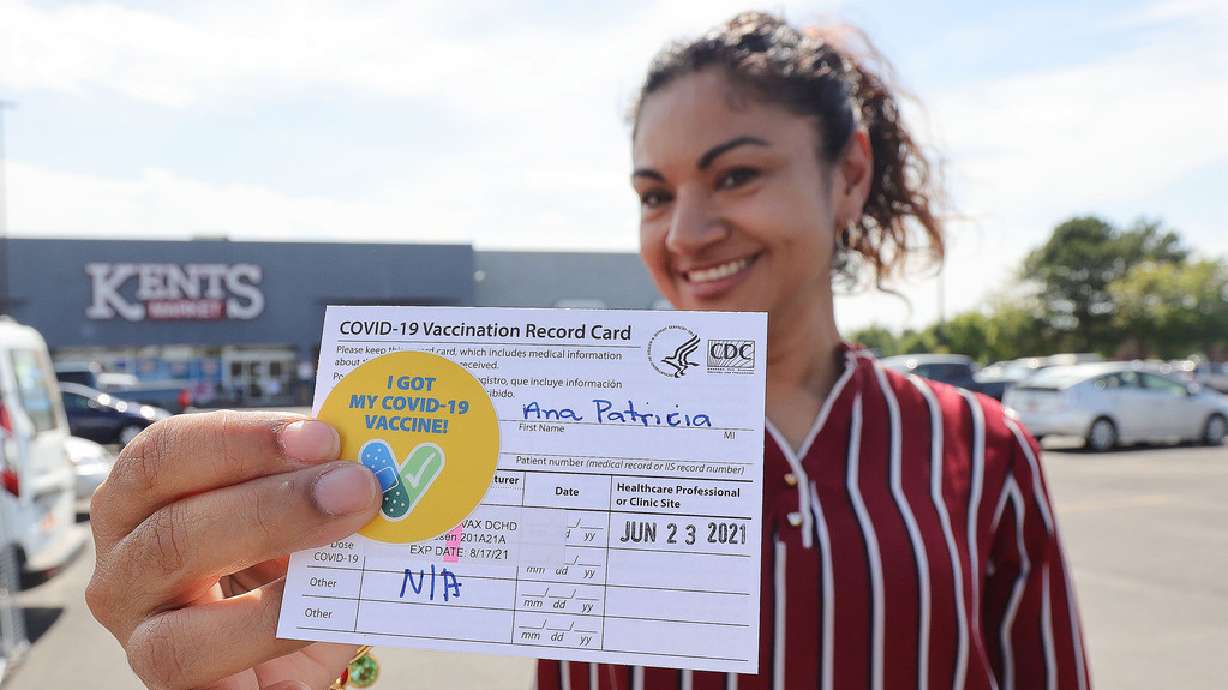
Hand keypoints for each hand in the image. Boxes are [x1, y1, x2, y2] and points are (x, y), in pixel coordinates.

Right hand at [87, 411, 380, 689]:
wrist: (276, 671)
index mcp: (142, 499)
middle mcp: (124, 562)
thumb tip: (367, 458)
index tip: (323, 436)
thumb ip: (317, 485)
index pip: (166, 452)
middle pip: (174, 523)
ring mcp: (139, 629)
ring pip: (180, 585)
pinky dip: (272, 626)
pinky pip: (205, 656)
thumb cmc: (280, 579)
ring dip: (274, 548)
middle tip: (356, 485)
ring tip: (351, 530)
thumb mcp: (295, 521)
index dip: (244, 439)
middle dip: (276, 498)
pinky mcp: (171, 684)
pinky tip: (326, 608)